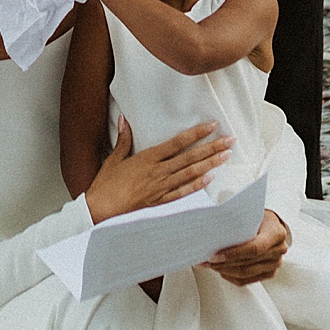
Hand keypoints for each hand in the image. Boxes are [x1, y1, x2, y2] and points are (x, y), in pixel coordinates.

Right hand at [85, 116, 232, 222]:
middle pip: (190, 157)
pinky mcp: (159, 203)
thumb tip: (123, 118)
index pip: (177, 142)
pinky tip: (210, 179)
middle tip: (230, 140)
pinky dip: (196, 186)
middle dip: (211, 147)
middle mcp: (157, 172)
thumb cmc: (105, 186)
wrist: (99, 211)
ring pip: (190, 174)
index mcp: (147, 158)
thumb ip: (123, 139)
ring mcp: (160, 188)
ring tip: (226, 156)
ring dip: (210, 164)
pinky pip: (182, 193)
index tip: (212, 126)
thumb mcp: (114, 159)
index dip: (196, 133)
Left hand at [204, 209, 291, 285]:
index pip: (254, 248)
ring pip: (246, 273)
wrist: (271, 223)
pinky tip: (220, 270)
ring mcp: (275, 264)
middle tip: (206, 261)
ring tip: (209, 265)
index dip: (233, 254)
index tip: (214, 255)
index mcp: (277, 233)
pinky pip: (246, 280)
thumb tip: (211, 232)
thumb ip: (237, 222)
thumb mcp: (250, 213)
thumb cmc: (257, 215)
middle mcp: (279, 250)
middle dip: (224, 263)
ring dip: (224, 270)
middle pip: (248, 263)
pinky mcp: (268, 273)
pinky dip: (230, 276)